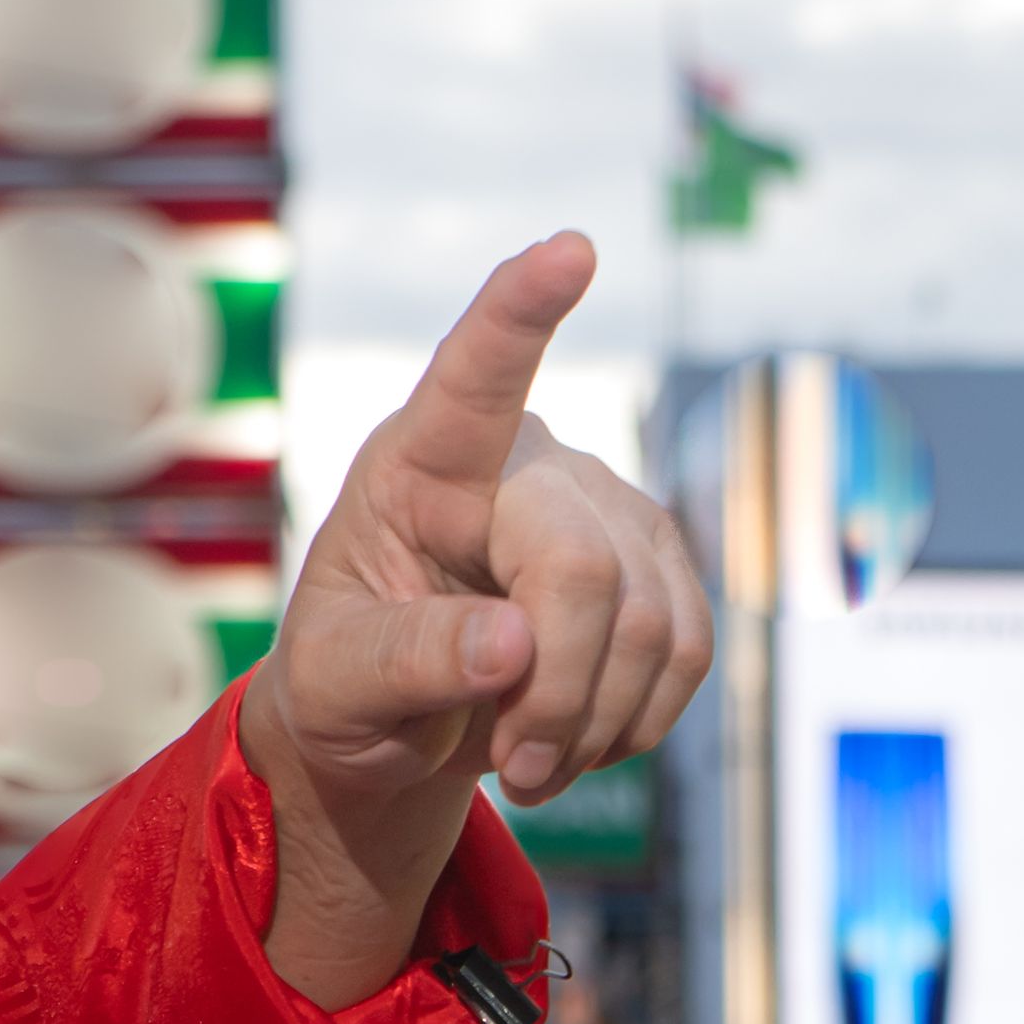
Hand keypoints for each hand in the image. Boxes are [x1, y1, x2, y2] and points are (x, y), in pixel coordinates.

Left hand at [247, 234, 713, 1003]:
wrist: (397, 723)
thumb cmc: (346, 681)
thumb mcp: (333, 684)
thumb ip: (406, 661)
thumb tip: (512, 645)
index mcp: (421, 464)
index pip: (473, 378)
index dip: (520, 314)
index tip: (569, 250)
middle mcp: (526, 464)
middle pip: (582, 572)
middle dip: (556, 693)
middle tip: (513, 773)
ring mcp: (606, 508)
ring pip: (652, 626)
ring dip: (594, 724)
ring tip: (527, 759)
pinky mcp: (661, 565)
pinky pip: (690, 653)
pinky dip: (637, 722)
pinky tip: (577, 736)